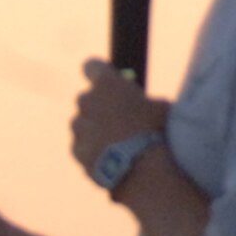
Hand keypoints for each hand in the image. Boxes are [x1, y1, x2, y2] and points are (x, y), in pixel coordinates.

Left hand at [70, 59, 169, 175]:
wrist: (140, 168)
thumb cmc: (156, 132)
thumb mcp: (159, 108)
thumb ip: (144, 101)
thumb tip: (146, 105)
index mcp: (106, 84)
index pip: (91, 66)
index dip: (97, 73)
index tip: (105, 81)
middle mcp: (86, 101)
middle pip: (87, 99)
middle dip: (98, 107)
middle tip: (118, 119)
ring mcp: (78, 127)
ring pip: (83, 124)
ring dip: (94, 130)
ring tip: (118, 144)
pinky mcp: (76, 151)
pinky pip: (82, 147)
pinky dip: (93, 152)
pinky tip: (112, 160)